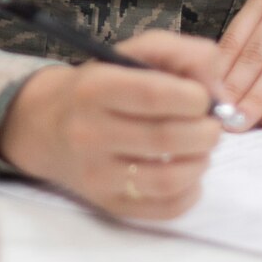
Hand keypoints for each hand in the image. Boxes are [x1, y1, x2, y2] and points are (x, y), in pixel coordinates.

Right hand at [0, 30, 225, 220]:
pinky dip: (190, 193)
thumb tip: (218, 90)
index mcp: (95, 87)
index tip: (203, 98)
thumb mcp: (132, 53)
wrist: (44, 126)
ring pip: (167, 179)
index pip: (152, 94)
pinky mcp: (109, 204)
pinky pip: (163, 209)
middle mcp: (90, 132)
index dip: (193, 97)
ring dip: (200, 163)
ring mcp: (97, 174)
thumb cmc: (100, 85)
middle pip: (165, 139)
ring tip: (200, 149)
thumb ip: (181, 54)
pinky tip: (188, 173)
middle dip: (205, 132)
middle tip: (210, 126)